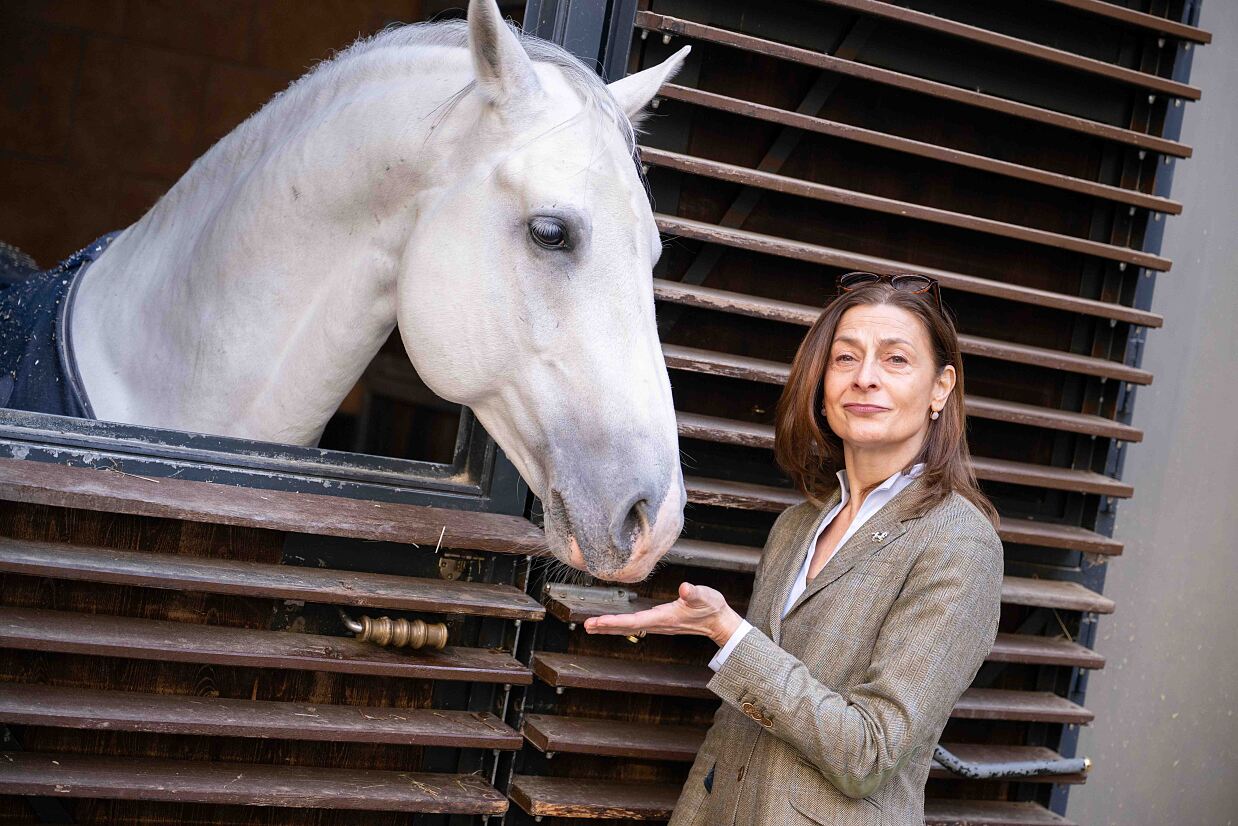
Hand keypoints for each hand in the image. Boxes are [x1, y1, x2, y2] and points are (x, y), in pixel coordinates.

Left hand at [583, 582, 742, 646]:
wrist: (719, 622)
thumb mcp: (705, 597)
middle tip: (586, 626)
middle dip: (606, 626)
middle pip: (627, 627)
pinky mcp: (660, 621)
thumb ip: (694, 593)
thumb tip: (685, 588)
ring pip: (629, 627)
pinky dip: (620, 624)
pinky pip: (635, 624)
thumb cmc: (711, 608)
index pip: (635, 621)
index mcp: (665, 618)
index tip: (599, 621)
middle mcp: (658, 624)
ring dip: (610, 626)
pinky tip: (612, 623)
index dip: (615, 621)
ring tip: (591, 626)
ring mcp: (658, 624)